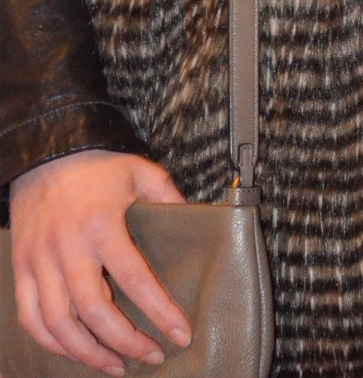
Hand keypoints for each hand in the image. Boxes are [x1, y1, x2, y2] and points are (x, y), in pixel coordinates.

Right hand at [9, 149, 191, 374]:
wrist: (46, 153)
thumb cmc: (98, 166)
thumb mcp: (140, 170)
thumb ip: (167, 196)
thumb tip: (194, 222)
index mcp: (102, 224)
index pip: (135, 280)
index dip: (160, 312)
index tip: (180, 334)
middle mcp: (68, 247)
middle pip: (94, 312)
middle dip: (126, 342)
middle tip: (151, 356)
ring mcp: (40, 260)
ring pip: (59, 324)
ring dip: (89, 353)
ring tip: (117, 365)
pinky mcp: (21, 268)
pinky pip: (31, 318)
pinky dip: (52, 343)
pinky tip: (77, 350)